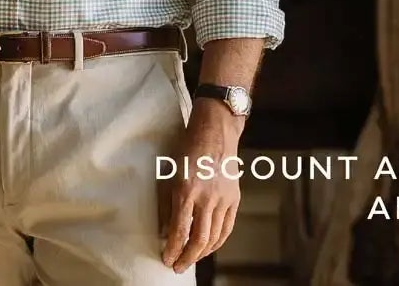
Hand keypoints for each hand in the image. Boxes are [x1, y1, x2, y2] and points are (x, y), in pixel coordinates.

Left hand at [158, 103, 243, 271]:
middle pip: (199, 238)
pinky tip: (209, 247)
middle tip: (177, 267)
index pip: (180, 229)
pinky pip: (227, 226)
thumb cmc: (186, 149)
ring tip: (191, 259)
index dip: (173, 248)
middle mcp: (207, 197)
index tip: (166, 259)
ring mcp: (224, 198)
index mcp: (187, 190)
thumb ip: (166, 204)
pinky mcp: (234, 198)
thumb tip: (164, 231)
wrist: (215, 131)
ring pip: (215, 235)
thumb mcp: (168, 173)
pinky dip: (218, 241)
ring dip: (202, 252)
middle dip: (187, 257)